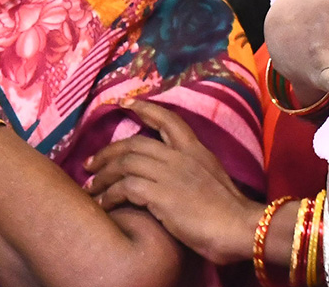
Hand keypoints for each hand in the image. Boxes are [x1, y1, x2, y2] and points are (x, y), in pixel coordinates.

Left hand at [86, 100, 260, 265]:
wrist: (238, 226)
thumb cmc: (228, 209)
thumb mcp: (212, 177)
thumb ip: (192, 171)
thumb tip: (175, 177)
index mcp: (196, 149)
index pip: (168, 119)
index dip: (144, 108)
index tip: (124, 102)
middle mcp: (180, 156)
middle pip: (135, 143)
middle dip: (107, 151)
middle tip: (89, 163)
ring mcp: (170, 174)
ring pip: (125, 163)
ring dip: (102, 176)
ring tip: (91, 189)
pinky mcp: (161, 194)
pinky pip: (125, 188)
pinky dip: (109, 196)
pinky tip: (103, 206)